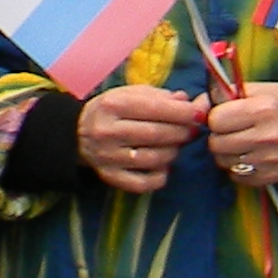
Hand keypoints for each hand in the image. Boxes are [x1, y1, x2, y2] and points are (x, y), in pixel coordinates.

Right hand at [79, 83, 205, 195]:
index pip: (157, 108)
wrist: (77, 133)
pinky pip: (144, 183)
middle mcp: (108, 131)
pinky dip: (161, 176)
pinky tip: (163, 166)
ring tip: (175, 145)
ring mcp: (108, 157)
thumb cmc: (113, 110)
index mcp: (114, 104)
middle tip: (191, 131)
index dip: (185, 112)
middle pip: (158, 134)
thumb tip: (199, 103)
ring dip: (173, 152)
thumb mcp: (133, 94)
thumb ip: (166, 98)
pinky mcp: (110, 177)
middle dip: (182, 132)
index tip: (200, 114)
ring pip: (154, 159)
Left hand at [207, 83, 277, 187]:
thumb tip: (196, 108)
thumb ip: (223, 95)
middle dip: (220, 136)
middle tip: (232, 130)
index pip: (216, 121)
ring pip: (225, 163)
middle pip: (217, 145)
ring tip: (242, 143)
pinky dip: (240, 168)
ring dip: (228, 154)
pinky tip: (251, 156)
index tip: (226, 115)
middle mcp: (268, 136)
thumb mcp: (255, 89)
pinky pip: (239, 178)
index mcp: (263, 109)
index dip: (217, 117)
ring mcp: (272, 159)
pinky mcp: (275, 176)